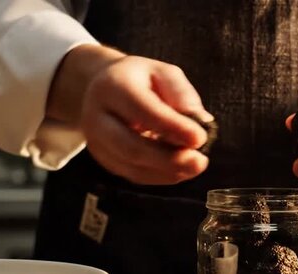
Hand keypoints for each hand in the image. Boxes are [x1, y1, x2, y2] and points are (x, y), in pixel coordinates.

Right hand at [47, 45, 211, 184]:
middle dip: (169, 159)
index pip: (141, 110)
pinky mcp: (105, 161)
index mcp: (112, 87)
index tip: (200, 138)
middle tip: (200, 162)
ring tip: (196, 166)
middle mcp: (97, 118)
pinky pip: (134, 175)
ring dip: (168, 171)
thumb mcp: (164, 73)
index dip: (172, 127)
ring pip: (132, 167)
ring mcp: (97, 143)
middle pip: (130, 147)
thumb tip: (201, 121)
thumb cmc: (142, 80)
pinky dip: (162, 176)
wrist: (105, 89)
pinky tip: (182, 170)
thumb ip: (181, 94)